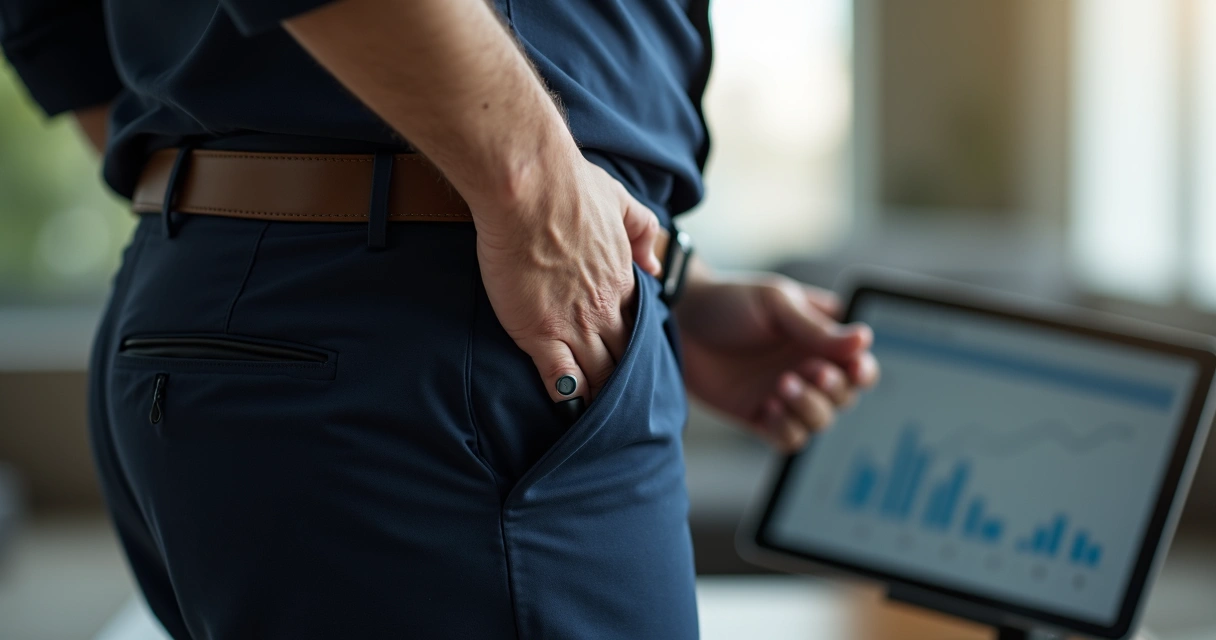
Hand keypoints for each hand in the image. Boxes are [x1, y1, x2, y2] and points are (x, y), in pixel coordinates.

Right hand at [472, 153, 662, 402]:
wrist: (530, 187)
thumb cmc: (569, 185)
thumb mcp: (620, 200)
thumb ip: (643, 231)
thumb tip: (654, 263)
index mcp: (621, 280)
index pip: (634, 324)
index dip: (632, 345)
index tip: (630, 361)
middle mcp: (604, 309)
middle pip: (621, 357)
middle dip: (622, 380)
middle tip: (621, 404)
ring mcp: (574, 324)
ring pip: (597, 373)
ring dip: (600, 396)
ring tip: (600, 421)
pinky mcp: (540, 333)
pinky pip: (560, 378)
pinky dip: (567, 398)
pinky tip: (569, 415)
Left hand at [677, 268, 878, 450]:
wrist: (679, 320)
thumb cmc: (730, 301)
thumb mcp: (777, 304)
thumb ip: (818, 329)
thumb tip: (865, 340)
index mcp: (819, 339)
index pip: (860, 366)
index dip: (862, 372)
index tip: (851, 367)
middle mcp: (806, 369)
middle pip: (846, 398)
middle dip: (833, 389)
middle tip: (807, 370)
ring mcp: (783, 395)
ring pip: (821, 422)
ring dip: (809, 409)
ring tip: (781, 386)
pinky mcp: (758, 416)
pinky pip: (789, 439)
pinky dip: (786, 428)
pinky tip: (767, 407)